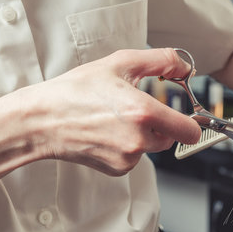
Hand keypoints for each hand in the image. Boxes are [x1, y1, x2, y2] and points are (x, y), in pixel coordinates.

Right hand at [13, 48, 200, 175]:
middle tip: (138, 110)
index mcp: (143, 113)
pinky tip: (108, 133)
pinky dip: (128, 147)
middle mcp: (139, 140)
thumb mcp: (120, 64)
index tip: (183, 115)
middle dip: (162, 125)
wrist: (41, 120)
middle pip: (172, 138)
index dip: (192, 122)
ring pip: (152, 147)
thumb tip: (186, 65)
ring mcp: (128, 158)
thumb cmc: (75, 92)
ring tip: (116, 120)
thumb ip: (161, 61)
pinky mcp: (118, 170)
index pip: (190, 131)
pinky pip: (136, 157)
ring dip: (143, 135)